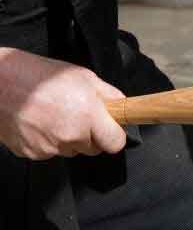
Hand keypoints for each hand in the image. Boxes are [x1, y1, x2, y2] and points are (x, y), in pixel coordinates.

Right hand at [0, 48, 126, 159]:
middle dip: (90, 135)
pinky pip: (50, 151)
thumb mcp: (83, 76)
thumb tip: (123, 107)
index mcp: (88, 116)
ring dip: (69, 138)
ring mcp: (50, 147)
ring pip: (71, 150)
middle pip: (93, 149)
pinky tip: (39, 122)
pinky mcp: (32, 153)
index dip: (114, 135)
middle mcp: (71, 136)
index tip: (110, 128)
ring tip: (54, 115)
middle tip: (77, 115)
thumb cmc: (40, 76)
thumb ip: (109, 95)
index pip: (115, 144)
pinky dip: (48, 141)